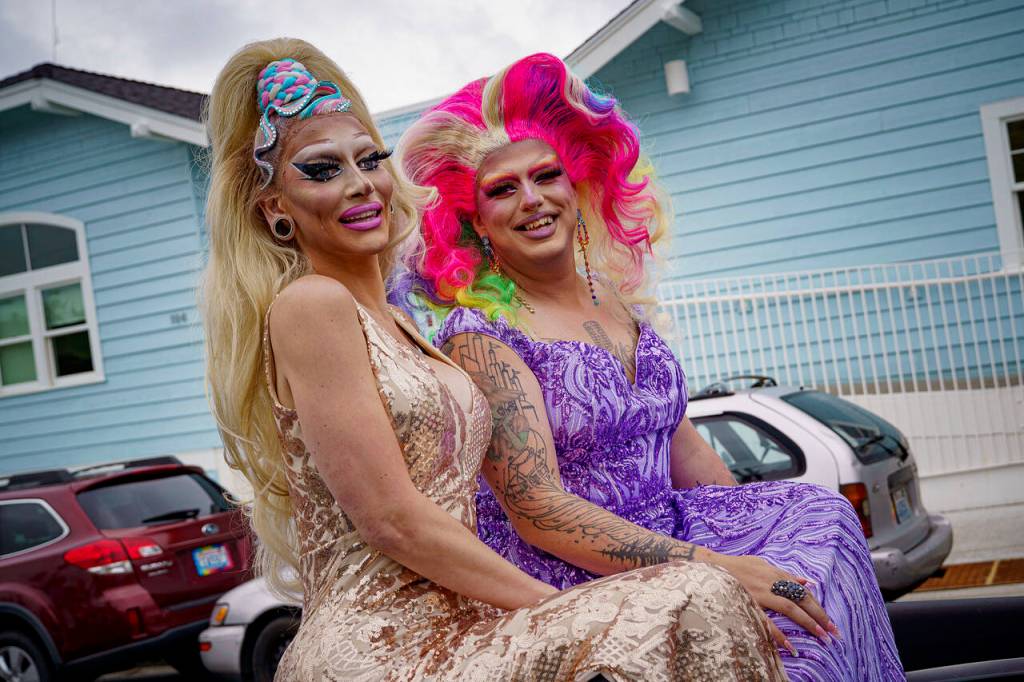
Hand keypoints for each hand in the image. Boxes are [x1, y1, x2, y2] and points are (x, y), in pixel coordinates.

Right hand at [705, 552, 840, 655]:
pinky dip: (779, 634)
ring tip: (822, 636)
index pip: (802, 590)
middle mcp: (770, 582)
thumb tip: (806, 581)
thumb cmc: (736, 566)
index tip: (829, 620)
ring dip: (807, 622)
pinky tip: (791, 646)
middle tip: (833, 631)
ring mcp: (760, 593)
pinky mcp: (748, 602)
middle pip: (801, 599)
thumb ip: (783, 573)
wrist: (710, 566)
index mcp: (774, 573)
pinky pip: (766, 621)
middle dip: (819, 615)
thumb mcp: (761, 564)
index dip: (817, 604)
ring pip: (789, 608)